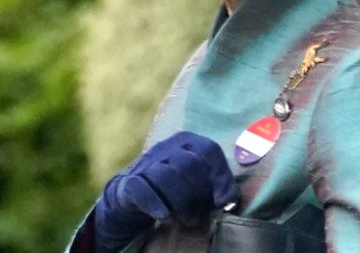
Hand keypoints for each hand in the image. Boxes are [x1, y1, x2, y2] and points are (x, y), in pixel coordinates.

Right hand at [93, 132, 237, 252]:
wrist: (133, 193)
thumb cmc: (174, 187)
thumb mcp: (196, 180)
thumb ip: (214, 183)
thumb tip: (230, 200)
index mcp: (187, 141)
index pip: (209, 150)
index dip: (220, 177)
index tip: (224, 201)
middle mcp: (166, 147)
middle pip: (189, 163)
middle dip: (200, 192)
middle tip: (201, 213)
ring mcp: (146, 163)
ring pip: (166, 175)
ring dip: (181, 202)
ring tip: (188, 219)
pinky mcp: (129, 182)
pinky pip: (142, 190)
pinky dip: (156, 204)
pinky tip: (165, 216)